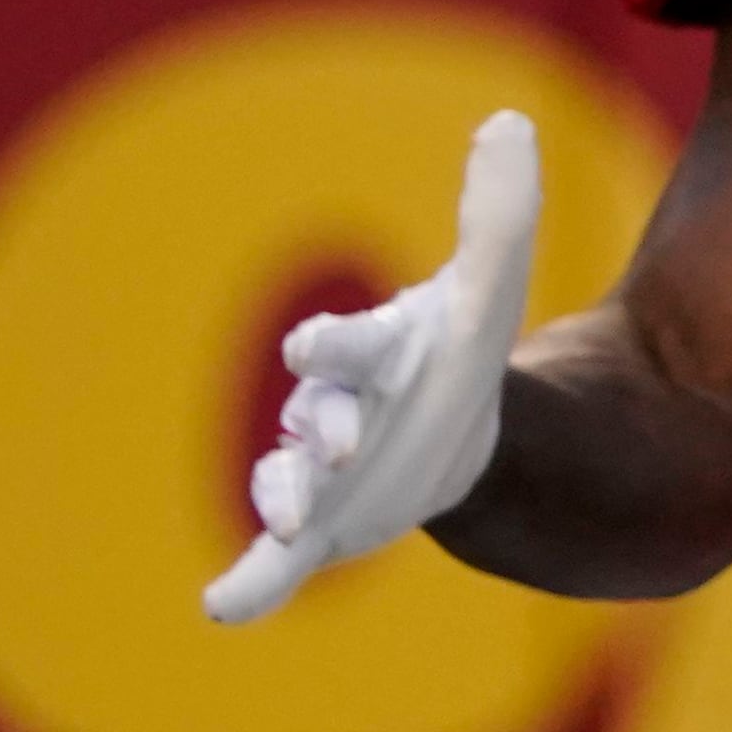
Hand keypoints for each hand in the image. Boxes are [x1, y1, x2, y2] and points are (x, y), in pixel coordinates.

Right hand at [204, 112, 537, 624]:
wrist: (456, 431)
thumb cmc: (460, 350)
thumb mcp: (493, 289)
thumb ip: (500, 212)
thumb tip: (509, 122)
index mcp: (370, 349)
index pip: (346, 343)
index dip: (332, 345)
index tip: (312, 346)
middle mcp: (330, 407)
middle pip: (315, 413)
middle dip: (324, 428)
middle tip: (341, 449)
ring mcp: (317, 469)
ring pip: (287, 481)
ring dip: (287, 499)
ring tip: (293, 524)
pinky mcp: (319, 527)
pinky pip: (272, 560)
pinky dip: (247, 583)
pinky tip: (223, 609)